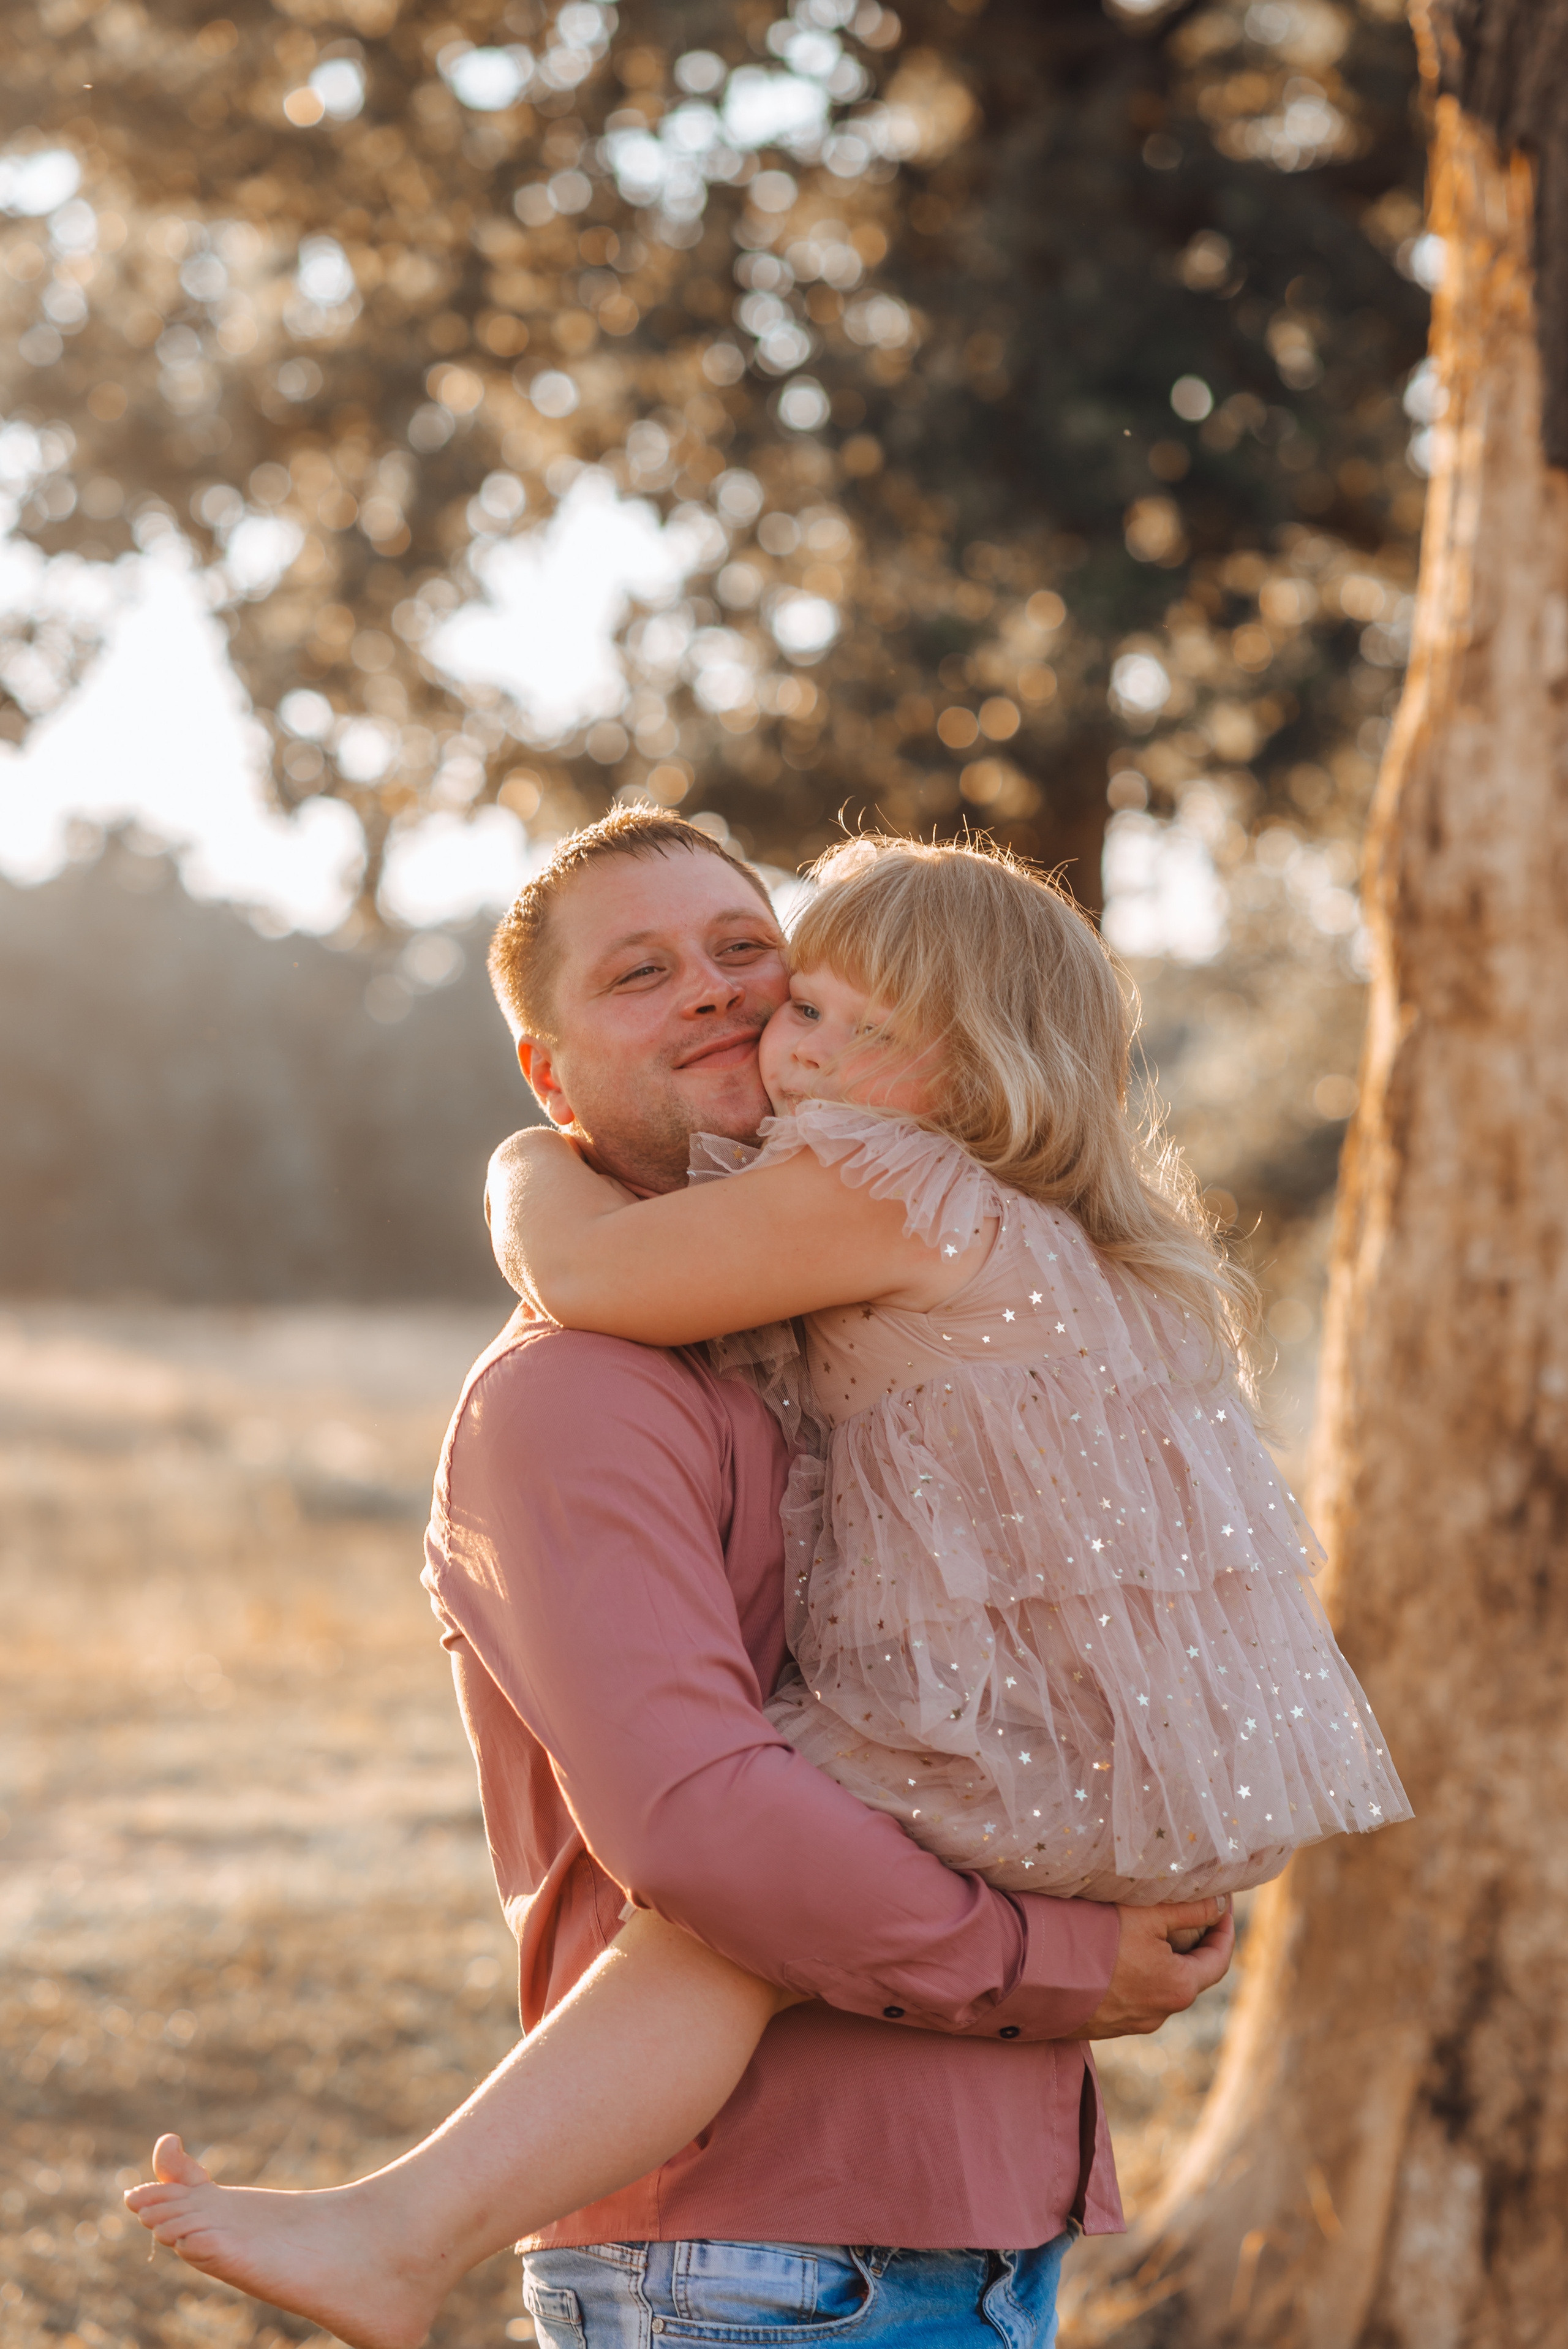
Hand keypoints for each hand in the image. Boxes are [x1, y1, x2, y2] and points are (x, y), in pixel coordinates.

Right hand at [1066, 1896, 1233, 2039]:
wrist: (1035, 1977)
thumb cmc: (1095, 1942)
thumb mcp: (1146, 1916)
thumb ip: (1188, 1910)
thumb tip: (1219, 1903)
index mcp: (1178, 1988)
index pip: (1218, 1959)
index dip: (1224, 1928)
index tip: (1221, 1903)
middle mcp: (1160, 2013)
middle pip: (1190, 1974)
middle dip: (1193, 1941)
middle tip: (1189, 1910)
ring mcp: (1132, 2022)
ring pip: (1161, 1985)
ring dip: (1164, 1958)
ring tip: (1151, 1926)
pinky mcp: (1106, 2024)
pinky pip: (1135, 1995)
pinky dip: (1140, 1972)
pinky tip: (1119, 1951)